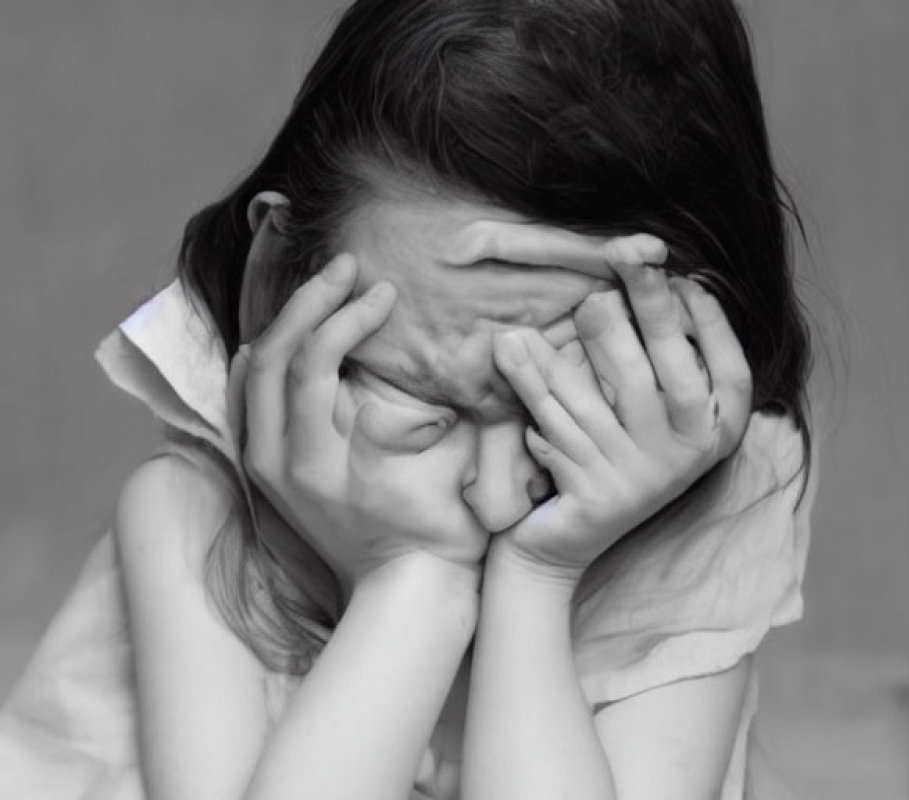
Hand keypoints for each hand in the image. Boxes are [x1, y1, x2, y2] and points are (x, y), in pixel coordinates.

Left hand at [231, 254, 487, 590]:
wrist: (406, 589)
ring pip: (253, 376)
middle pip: (273, 357)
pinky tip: (271, 339)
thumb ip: (426, 404)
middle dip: (310, 302)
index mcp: (322, 457)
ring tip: (320, 290)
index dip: (348, 315)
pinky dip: (257, 364)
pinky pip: (246, 405)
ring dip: (286, 323)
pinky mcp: (267, 474)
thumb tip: (435, 349)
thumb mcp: (445, 463)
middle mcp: (281, 461)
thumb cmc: (439, 528)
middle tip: (345, 268)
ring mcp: (267, 469)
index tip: (384, 292)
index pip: (316, 362)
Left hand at [492, 238, 751, 579]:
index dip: (710, 323)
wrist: (564, 543)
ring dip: (588, 338)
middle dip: (651, 308)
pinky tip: (511, 347)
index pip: (731, 374)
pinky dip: (530, 381)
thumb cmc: (614, 456)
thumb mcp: (655, 416)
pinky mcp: (591, 491)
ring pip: (608, 392)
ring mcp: (637, 476)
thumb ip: (667, 362)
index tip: (684, 278)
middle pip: (672, 374)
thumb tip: (662, 280)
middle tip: (628, 257)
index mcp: (714, 436)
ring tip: (577, 299)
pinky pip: (556, 421)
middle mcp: (684, 457)